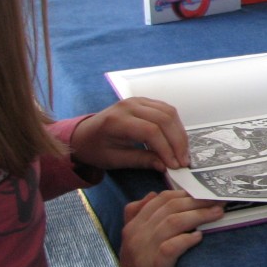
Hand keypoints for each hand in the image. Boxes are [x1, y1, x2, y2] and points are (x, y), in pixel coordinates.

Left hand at [70, 97, 189, 171]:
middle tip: (183, 161)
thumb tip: (165, 165)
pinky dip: (175, 125)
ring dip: (179, 133)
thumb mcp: (115, 160)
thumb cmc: (96, 149)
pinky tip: (177, 139)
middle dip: (177, 142)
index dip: (166, 149)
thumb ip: (141, 161)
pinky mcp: (143, 101)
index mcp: (117, 120)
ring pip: (169, 112)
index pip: (151, 131)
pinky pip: (166, 109)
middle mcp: (129, 105)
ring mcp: (137, 100)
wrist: (83, 134)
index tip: (175, 165)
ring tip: (183, 152)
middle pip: (164, 119)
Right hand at [119, 190, 223, 266]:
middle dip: (197, 201)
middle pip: (169, 207)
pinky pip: (172, 246)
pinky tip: (200, 237)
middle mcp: (136, 236)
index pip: (160, 199)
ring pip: (172, 222)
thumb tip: (153, 194)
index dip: (185, 193)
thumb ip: (141, 219)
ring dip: (198, 215)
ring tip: (218, 213)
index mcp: (132, 227)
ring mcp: (143, 252)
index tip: (206, 193)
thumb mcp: (138, 245)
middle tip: (218, 200)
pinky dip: (187, 239)